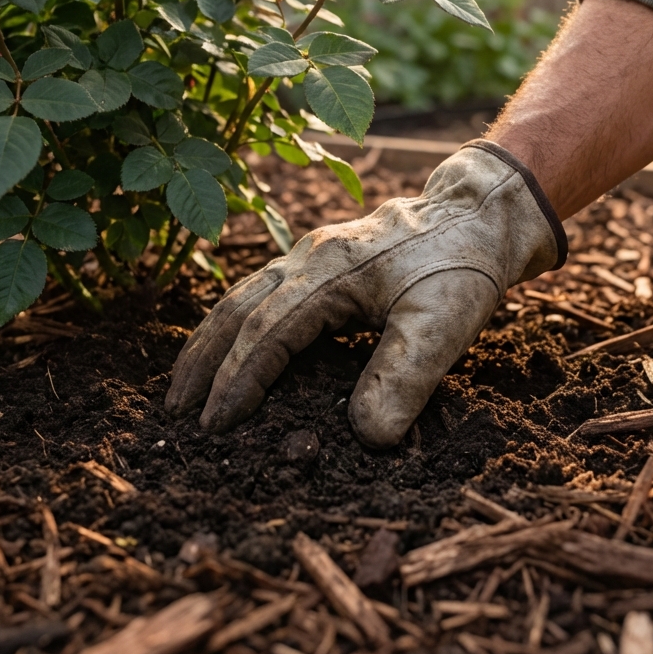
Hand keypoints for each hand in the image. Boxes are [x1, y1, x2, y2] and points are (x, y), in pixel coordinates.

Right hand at [165, 141, 565, 447]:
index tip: (213, 425)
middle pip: (236, 307)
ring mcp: (312, 255)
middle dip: (202, 359)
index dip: (237, 380)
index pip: (267, 332)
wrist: (478, 215)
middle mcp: (309, 258)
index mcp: (330, 272)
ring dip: (211, 339)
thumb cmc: (461, 266)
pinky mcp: (322, 260)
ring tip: (186, 382)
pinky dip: (238, 322)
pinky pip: (263, 290)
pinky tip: (234, 345)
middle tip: (174, 409)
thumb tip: (365, 438)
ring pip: (243, 295)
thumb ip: (404, 377)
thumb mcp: (443, 324)